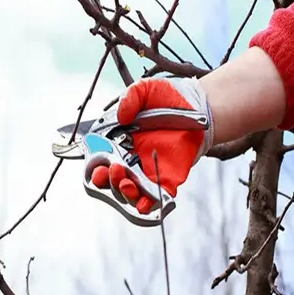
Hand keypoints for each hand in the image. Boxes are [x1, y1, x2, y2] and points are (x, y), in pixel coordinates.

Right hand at [91, 78, 212, 214]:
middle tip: (112, 170)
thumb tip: (122, 116)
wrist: (199, 106)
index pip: (101, 160)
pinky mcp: (168, 178)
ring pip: (130, 193)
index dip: (95, 168)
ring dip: (124, 192)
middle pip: (112, 181)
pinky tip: (143, 204)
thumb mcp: (144, 90)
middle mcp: (131, 159)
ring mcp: (149, 171)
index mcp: (119, 142)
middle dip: (107, 181)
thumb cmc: (169, 98)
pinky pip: (156, 197)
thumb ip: (129, 99)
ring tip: (126, 182)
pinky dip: (148, 204)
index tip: (95, 166)